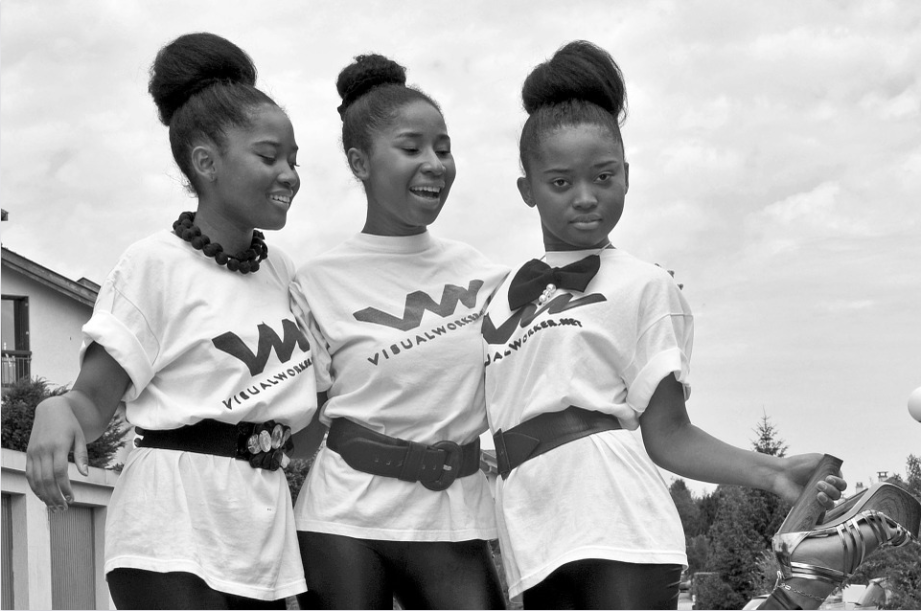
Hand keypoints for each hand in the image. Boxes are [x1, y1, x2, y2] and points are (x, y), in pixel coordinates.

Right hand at [26, 396, 88, 510]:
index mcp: (58, 446)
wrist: (51, 409)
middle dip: (54, 496)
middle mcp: (43, 450)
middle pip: (46, 479)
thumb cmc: (70, 423)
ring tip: (53, 506)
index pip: (60, 472)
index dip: (64, 488)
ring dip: (43, 495)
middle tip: (63, 509)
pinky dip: (35, 487)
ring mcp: (34, 452)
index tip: (72, 499)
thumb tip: (84, 475)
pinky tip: (43, 496)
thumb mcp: (80, 436)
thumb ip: (82, 455)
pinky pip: (29, 474)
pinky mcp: (29, 454)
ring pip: (35, 479)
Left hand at [774, 453, 846, 508]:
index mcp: (828, 479)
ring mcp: (819, 499)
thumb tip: (840, 474)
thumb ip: (831, 465)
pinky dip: (823, 506)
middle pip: (839, 494)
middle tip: (819, 483)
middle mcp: (825, 490)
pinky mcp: (811, 507)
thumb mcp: (817, 459)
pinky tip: (817, 499)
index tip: (829, 478)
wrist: (782, 473)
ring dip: (828, 497)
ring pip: (832, 503)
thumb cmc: (798, 465)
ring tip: (818, 493)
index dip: (838, 482)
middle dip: (832, 489)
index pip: (841, 484)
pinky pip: (823, 512)